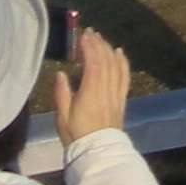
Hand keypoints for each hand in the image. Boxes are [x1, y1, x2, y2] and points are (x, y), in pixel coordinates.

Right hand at [51, 27, 130, 144]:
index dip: (89, 47)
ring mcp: (116, 93)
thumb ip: (61, 94)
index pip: (93, 63)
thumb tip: (60, 73)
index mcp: (91, 92)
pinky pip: (124, 76)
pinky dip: (122, 61)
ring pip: (115, 65)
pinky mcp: (121, 98)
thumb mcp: (62, 117)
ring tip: (100, 38)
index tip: (82, 35)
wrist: (98, 152)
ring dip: (108, 49)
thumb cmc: (76, 135)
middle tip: (89, 32)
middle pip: (105, 60)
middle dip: (97, 43)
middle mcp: (106, 89)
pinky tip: (119, 52)